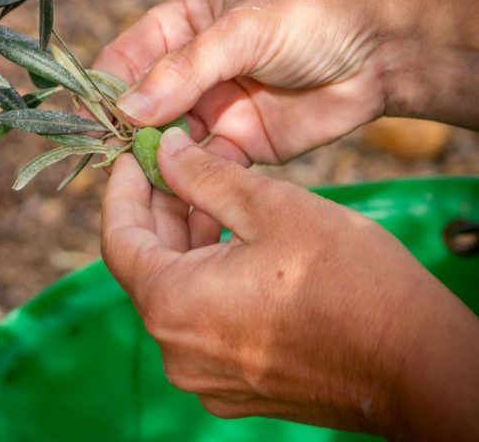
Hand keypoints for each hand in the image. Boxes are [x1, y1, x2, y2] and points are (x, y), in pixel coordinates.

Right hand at [94, 0, 478, 164]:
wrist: (382, 51)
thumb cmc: (310, 18)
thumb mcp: (244, 30)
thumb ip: (186, 69)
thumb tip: (127, 109)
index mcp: (179, 28)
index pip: (123, 60)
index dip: (105, 92)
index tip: (93, 124)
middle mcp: (187, 73)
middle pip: (139, 110)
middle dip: (125, 137)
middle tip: (113, 168)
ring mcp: (210, 112)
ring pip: (164, 145)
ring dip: (151, 167)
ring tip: (139, 191)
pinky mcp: (236, 148)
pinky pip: (200, 171)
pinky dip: (186, 187)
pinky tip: (177, 202)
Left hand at [101, 127, 478, 438]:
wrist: (417, 364)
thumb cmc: (350, 281)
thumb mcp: (273, 208)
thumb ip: (205, 176)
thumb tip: (163, 149)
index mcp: (174, 306)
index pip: (119, 239)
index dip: (122, 189)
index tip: (133, 154)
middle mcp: (177, 350)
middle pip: (147, 266)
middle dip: (160, 210)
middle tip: (175, 163)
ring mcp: (205, 375)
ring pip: (176, 293)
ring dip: (186, 242)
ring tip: (209, 194)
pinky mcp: (235, 385)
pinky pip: (201, 322)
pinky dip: (206, 278)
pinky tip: (232, 242)